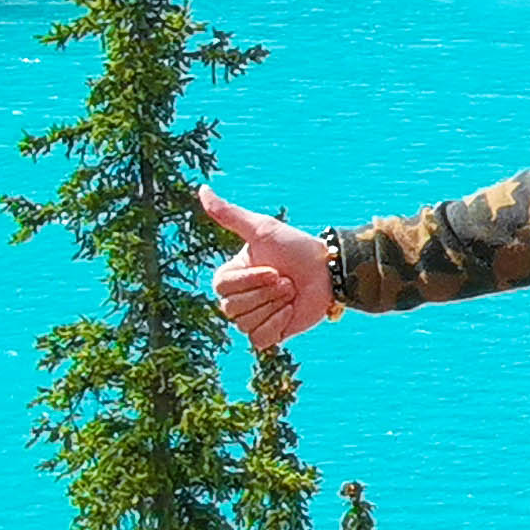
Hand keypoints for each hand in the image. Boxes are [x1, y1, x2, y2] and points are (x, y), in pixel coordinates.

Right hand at [199, 186, 333, 346]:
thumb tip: (201, 189)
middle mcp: (236, 299)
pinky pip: (260, 340)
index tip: (274, 268)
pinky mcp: (268, 335)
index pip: (223, 288)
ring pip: (246, 324)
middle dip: (266, 293)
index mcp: (230, 276)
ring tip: (291, 293)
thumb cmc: (295, 247)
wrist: (327, 271)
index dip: (251, 280)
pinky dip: (278, 325)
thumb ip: (229, 214)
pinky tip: (291, 311)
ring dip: (274, 307)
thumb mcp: (262, 228)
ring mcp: (252, 319)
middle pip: (233, 309)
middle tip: (287, 280)